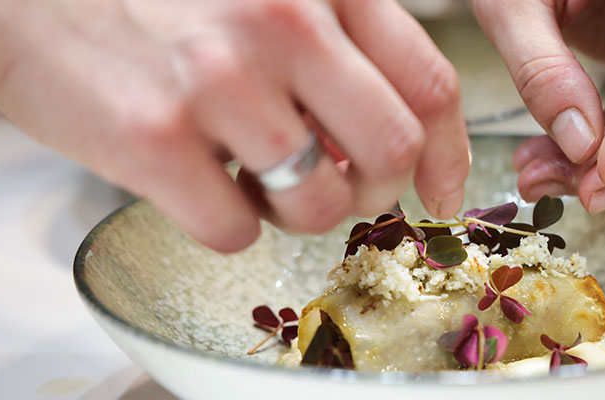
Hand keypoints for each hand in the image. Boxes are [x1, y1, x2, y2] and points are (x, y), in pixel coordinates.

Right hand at [0, 0, 469, 251]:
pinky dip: (226, 223)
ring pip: (318, 204)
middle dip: (375, 191)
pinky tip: (197, 182)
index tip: (442, 191)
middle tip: (340, 190)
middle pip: (390, 151)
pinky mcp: (154, 137)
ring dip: (296, 212)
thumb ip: (339, 46)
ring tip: (252, 177)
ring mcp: (219, 80)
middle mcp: (282, 23)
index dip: (450, 154)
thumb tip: (400, 142)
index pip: (430, 85)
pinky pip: (236, 230)